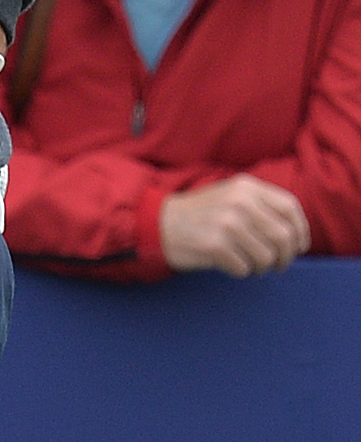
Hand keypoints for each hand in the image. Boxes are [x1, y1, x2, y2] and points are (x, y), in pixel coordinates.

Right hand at [160, 175, 309, 277]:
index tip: (298, 247)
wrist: (158, 222)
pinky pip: (244, 269)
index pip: (290, 208)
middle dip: (284, 257)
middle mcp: (239, 201)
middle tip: (275, 265)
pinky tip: (225, 262)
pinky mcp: (214, 245)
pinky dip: (239, 271)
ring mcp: (226, 223)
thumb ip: (262, 206)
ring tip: (246, 261)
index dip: (300, 231)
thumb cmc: (201, 214)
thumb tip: (297, 236)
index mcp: (245, 186)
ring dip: (260, 267)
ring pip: (267, 257)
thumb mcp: (231, 196)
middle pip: (284, 237)